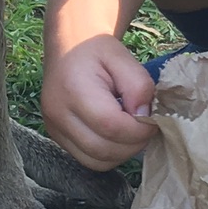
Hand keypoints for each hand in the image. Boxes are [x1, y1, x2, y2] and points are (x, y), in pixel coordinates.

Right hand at [41, 33, 157, 169]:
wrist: (68, 47)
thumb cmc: (96, 50)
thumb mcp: (123, 57)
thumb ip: (138, 85)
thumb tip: (143, 117)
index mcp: (73, 89)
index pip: (110, 125)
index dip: (138, 130)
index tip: (153, 120)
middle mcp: (58, 113)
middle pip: (102, 149)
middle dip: (133, 144)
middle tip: (146, 127)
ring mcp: (54, 129)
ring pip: (96, 161)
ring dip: (122, 153)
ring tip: (131, 131)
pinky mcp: (57, 137)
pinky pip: (88, 160)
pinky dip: (108, 154)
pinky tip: (117, 135)